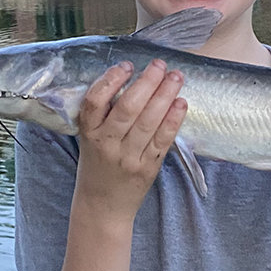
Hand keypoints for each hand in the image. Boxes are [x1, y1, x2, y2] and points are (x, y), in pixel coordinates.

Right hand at [73, 60, 185, 222]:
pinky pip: (163, 139)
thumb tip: (133, 79)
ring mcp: (128, 157)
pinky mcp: (148, 168)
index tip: (127, 65)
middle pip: (127, 108)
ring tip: (176, 77)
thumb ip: (105, 114)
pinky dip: (173, 120)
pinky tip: (181, 103)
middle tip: (160, 65)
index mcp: (89, 133)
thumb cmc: (97, 165)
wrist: (103, 205)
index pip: (94, 102)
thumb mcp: (90, 138)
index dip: (111, 80)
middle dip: (147, 82)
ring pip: (148, 121)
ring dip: (164, 95)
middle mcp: (107, 144)